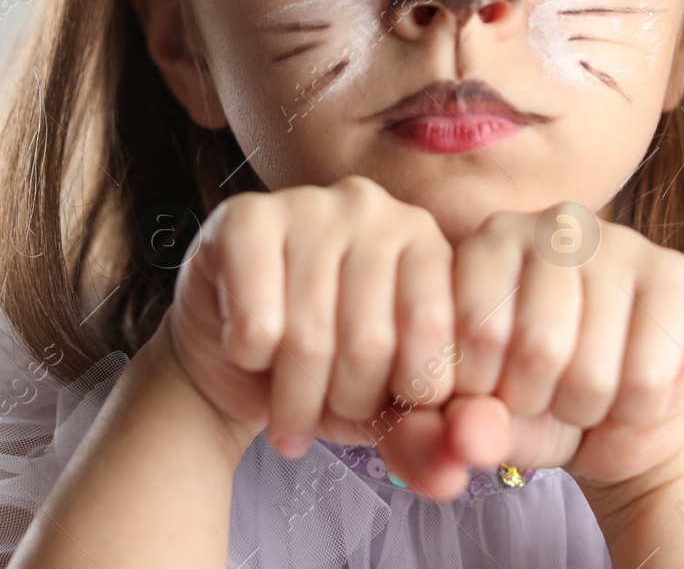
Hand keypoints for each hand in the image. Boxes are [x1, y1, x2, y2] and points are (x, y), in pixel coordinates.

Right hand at [164, 175, 458, 458]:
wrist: (231, 358)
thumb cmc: (323, 375)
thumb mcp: (384, 413)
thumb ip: (426, 444)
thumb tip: (452, 478)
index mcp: (427, 243)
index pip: (439, 338)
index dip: (406, 398)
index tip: (384, 404)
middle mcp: (375, 208)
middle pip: (371, 342)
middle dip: (344, 403)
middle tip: (325, 409)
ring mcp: (309, 204)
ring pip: (310, 337)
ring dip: (292, 398)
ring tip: (286, 404)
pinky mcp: (245, 218)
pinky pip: (258, 322)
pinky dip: (249, 359)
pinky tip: (249, 348)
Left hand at [383, 206, 683, 494]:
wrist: (624, 415)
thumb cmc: (539, 400)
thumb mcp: (488, 419)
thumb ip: (463, 428)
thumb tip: (466, 439)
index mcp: (492, 241)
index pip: (477, 333)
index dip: (483, 393)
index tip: (491, 394)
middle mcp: (556, 225)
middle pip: (538, 349)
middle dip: (539, 403)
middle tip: (545, 398)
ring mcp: (621, 243)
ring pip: (594, 370)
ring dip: (586, 411)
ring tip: (584, 396)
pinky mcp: (676, 276)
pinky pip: (647, 381)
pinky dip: (635, 412)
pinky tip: (630, 392)